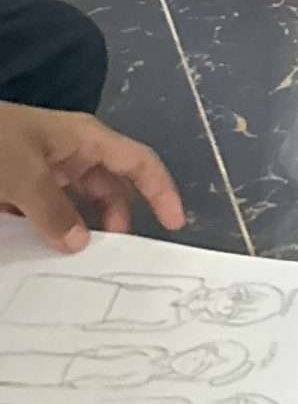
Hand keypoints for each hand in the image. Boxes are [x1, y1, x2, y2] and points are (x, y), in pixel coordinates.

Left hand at [0, 104, 185, 252]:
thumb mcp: (22, 176)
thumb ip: (53, 212)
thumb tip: (80, 245)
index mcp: (85, 140)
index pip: (138, 163)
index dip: (161, 190)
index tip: (173, 225)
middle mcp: (71, 154)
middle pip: (108, 189)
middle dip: (115, 221)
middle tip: (110, 258)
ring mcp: (44, 170)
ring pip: (75, 205)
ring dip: (77, 230)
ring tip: (75, 263)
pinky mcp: (18, 186)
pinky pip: (43, 212)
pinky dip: (47, 232)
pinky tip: (39, 256)